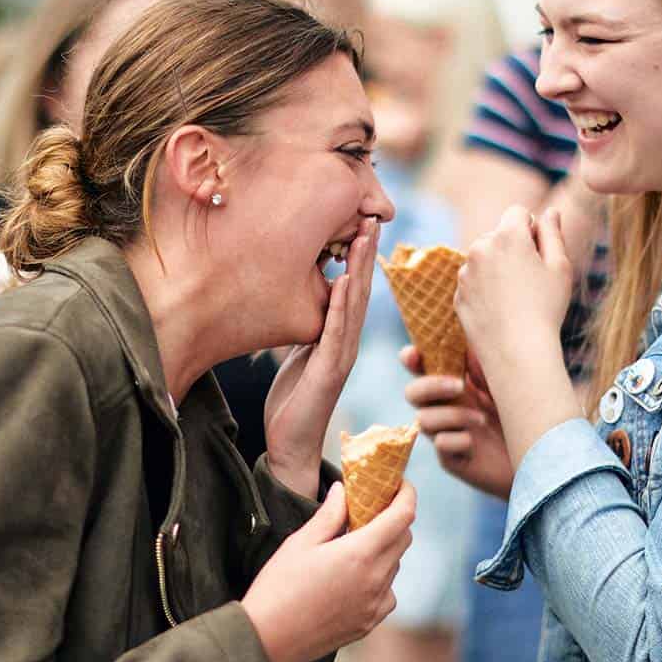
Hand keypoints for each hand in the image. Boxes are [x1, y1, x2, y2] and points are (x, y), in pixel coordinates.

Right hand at [242, 480, 415, 661]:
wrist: (268, 639)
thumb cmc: (278, 588)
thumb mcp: (301, 543)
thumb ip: (329, 514)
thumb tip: (343, 491)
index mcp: (360, 553)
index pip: (403, 516)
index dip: (407, 494)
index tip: (400, 484)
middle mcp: (376, 579)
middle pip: (403, 538)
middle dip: (394, 520)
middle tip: (372, 511)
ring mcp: (376, 604)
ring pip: (395, 565)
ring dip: (384, 550)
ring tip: (354, 546)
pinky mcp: (370, 622)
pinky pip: (387, 592)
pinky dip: (379, 579)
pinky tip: (353, 578)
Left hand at [265, 218, 379, 496]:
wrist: (290, 445)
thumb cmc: (295, 401)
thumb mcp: (299, 354)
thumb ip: (309, 329)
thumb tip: (307, 301)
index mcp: (339, 336)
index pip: (353, 288)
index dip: (358, 256)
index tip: (361, 221)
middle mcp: (346, 342)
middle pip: (360, 289)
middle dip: (365, 252)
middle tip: (371, 216)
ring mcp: (341, 356)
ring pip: (355, 305)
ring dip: (359, 270)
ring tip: (363, 237)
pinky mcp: (329, 371)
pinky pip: (336, 332)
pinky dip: (341, 305)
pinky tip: (343, 281)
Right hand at [401, 345, 512, 498]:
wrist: (542, 453)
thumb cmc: (525, 413)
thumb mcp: (505, 381)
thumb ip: (481, 364)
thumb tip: (463, 342)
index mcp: (455, 385)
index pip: (422, 368)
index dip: (411, 359)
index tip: (413, 354)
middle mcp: (446, 408)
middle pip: (412, 393)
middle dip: (429, 386)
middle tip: (459, 385)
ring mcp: (447, 433)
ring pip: (422, 420)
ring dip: (452, 415)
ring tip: (482, 419)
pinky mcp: (453, 458)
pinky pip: (440, 444)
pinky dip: (456, 440)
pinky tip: (474, 443)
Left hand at [456, 204, 572, 380]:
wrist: (517, 353)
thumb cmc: (546, 308)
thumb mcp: (560, 267)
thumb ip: (553, 233)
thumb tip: (550, 211)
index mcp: (507, 235)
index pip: (517, 212)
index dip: (531, 229)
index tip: (539, 253)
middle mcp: (480, 248)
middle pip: (498, 236)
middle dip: (512, 248)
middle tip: (529, 281)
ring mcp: (465, 273)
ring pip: (483, 260)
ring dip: (496, 269)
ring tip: (515, 299)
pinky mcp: (458, 295)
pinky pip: (473, 283)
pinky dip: (485, 291)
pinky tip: (501, 311)